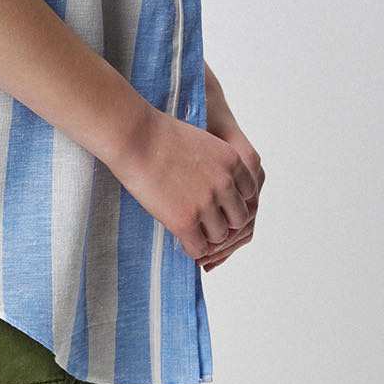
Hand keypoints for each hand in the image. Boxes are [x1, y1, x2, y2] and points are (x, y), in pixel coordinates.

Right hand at [108, 105, 258, 260]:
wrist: (134, 136)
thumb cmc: (160, 135)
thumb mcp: (203, 142)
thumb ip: (218, 166)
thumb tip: (219, 189)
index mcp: (233, 162)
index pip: (249, 195)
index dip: (233, 202)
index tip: (220, 206)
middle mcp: (225, 184)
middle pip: (239, 219)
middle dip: (224, 221)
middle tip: (206, 223)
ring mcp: (206, 204)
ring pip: (220, 237)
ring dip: (206, 236)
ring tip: (190, 230)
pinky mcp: (185, 221)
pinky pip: (198, 248)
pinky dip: (191, 248)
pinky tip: (180, 239)